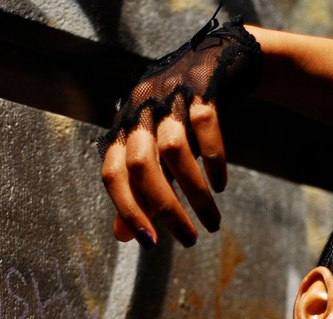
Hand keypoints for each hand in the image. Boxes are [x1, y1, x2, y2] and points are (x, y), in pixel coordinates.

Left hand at [102, 98, 225, 247]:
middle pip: (140, 165)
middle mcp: (139, 111)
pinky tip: (221, 185)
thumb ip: (137, 191)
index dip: (127, 210)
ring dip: (195, 192)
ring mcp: (169, 95)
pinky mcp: (201, 85)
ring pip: (174, 149)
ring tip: (212, 221)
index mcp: (122, 129)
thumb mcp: (155, 152)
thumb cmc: (179, 116)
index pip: (111, 174)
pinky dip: (214, 158)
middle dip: (165, 208)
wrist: (217, 61)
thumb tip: (123, 236)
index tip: (150, 243)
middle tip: (189, 240)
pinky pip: (205, 123)